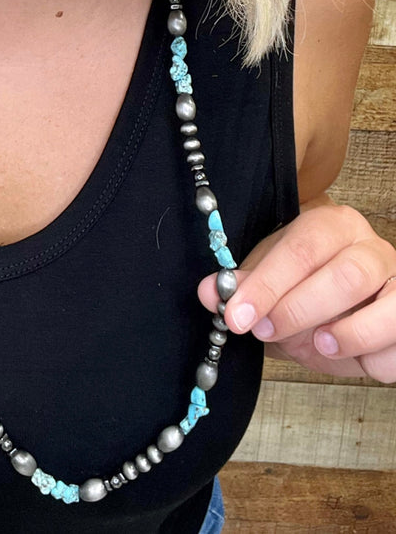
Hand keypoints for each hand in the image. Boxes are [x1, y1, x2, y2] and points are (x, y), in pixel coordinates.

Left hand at [197, 200, 395, 381]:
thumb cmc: (303, 288)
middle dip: (299, 309)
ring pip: (390, 309)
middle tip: (264, 331)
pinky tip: (350, 357)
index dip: (267, 284)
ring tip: (319, 343)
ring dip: (350, 334)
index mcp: (332, 226)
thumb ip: (243, 287)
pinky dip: (374, 361)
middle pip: (347, 275)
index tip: (237, 315)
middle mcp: (372, 249)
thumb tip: (210, 292)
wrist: (342, 307)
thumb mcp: (270, 282)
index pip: (302, 249)